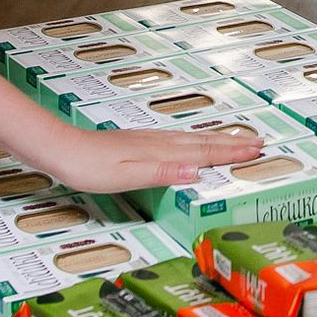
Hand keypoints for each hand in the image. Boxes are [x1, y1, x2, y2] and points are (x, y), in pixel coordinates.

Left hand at [37, 124, 264, 192]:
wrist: (58, 148)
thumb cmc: (87, 166)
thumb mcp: (126, 176)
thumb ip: (162, 172)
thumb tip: (197, 170)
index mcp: (159, 152)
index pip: (204, 153)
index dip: (232, 152)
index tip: (258, 150)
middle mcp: (158, 142)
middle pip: (202, 143)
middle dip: (232, 143)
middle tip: (258, 142)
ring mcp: (147, 140)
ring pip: (190, 140)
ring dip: (215, 141)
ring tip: (234, 140)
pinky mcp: (136, 143)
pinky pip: (176, 140)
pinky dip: (193, 142)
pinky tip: (188, 144)